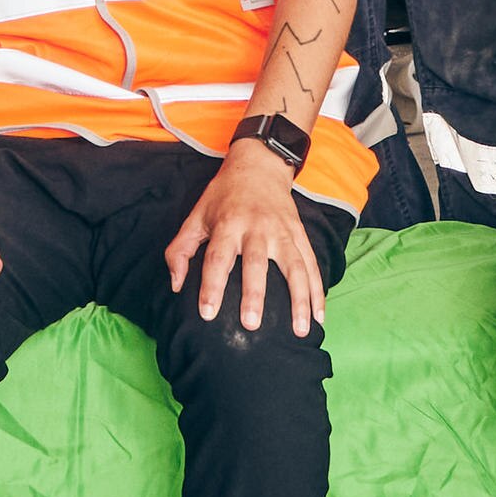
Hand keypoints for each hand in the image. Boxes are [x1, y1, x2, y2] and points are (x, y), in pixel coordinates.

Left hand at [164, 148, 329, 334]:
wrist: (259, 165)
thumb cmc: (223, 197)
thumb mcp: (196, 216)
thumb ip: (180, 250)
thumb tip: (177, 285)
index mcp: (227, 224)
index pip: (217, 258)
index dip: (211, 286)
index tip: (207, 313)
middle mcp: (256, 227)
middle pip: (255, 263)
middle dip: (254, 294)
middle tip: (251, 324)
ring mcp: (282, 230)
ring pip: (294, 266)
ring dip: (299, 299)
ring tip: (300, 330)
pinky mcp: (299, 233)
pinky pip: (311, 264)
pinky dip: (317, 291)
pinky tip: (319, 316)